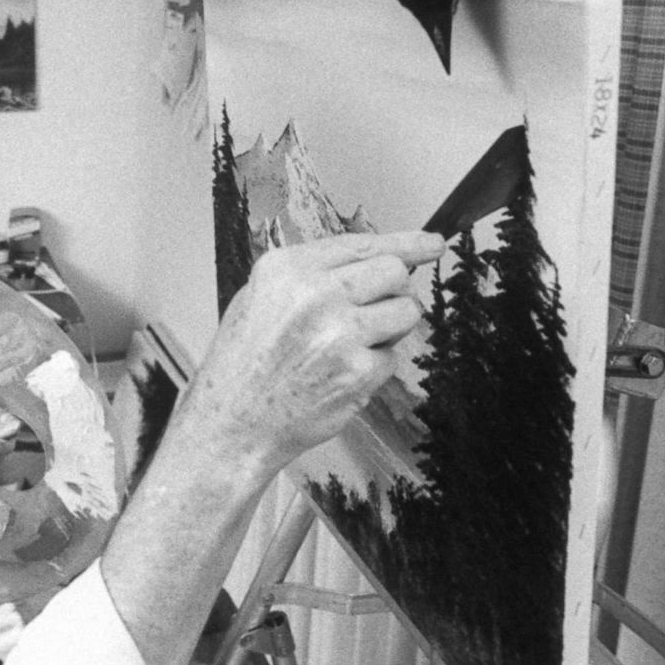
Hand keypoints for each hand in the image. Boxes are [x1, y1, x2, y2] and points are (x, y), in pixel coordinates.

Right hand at [182, 231, 444, 477]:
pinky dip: (375, 366)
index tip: (432, 243)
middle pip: (393, 271)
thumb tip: (369, 262)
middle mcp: (314, 293)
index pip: (361, 244)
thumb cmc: (244, 363)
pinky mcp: (358, 371)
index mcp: (286, 269)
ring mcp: (340, 333)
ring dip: (392, 327)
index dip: (406, 242)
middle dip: (394, 289)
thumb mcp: (260, 298)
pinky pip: (393, 357)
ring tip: (354, 344)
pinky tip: (340, 375)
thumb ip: (310, 275)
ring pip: (405, 311)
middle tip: (378, 308)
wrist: (233, 422)